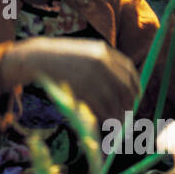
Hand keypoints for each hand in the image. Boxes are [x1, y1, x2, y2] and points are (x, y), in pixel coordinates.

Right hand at [1, 37, 139, 124]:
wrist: (39, 57)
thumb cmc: (62, 57)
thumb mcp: (85, 52)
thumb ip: (103, 64)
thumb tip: (121, 89)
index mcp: (104, 51)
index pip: (129, 71)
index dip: (135, 86)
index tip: (135, 96)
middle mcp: (101, 63)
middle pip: (124, 88)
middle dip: (128, 105)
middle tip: (126, 114)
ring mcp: (92, 76)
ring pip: (114, 102)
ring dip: (116, 116)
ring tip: (114, 122)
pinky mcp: (83, 90)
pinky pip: (100, 109)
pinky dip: (104, 117)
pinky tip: (102, 120)